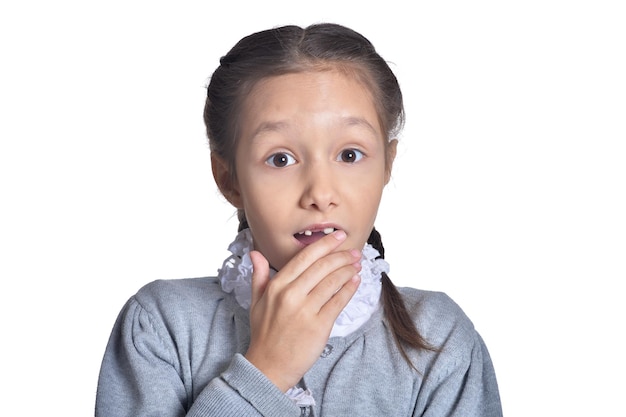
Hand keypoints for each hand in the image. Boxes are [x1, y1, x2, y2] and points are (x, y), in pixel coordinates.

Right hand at [244, 230, 361, 391]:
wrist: (268, 366)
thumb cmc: (264, 333)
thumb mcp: (256, 301)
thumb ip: (259, 275)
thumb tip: (255, 253)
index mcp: (277, 286)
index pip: (304, 257)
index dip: (324, 244)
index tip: (338, 236)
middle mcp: (291, 295)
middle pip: (322, 266)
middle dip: (342, 255)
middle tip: (354, 251)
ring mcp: (306, 310)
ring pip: (333, 282)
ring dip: (348, 270)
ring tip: (356, 265)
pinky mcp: (319, 326)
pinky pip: (339, 302)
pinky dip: (349, 289)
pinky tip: (355, 282)